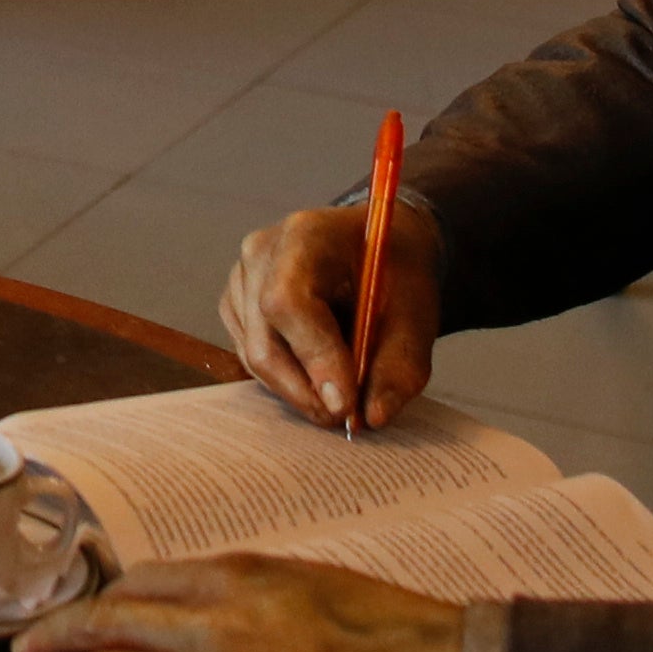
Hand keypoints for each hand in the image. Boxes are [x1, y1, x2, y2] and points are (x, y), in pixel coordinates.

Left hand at [11, 552, 466, 651]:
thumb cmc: (401, 639)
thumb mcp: (317, 585)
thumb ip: (258, 596)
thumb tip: (224, 612)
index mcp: (238, 577)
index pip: (142, 585)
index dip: (100, 604)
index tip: (83, 617)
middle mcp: (211, 624)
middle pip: (106, 625)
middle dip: (56, 638)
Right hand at [224, 192, 444, 429]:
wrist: (378, 245)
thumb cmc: (396, 271)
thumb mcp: (417, 313)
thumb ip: (400, 365)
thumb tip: (373, 416)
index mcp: (306, 234)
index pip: (289, 302)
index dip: (314, 357)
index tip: (345, 403)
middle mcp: (261, 252)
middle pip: (265, 341)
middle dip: (306, 390)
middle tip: (347, 417)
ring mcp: (241, 278)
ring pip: (256, 358)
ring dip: (300, 387)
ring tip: (342, 386)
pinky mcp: (235, 304)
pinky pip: (251, 357)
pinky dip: (288, 376)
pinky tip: (320, 368)